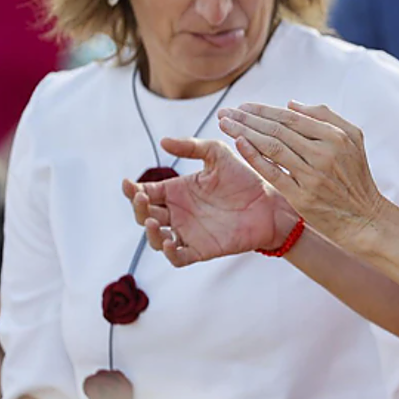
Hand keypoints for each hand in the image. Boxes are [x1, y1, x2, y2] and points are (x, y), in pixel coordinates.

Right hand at [122, 137, 299, 266]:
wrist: (270, 202)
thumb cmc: (244, 177)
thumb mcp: (217, 154)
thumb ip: (192, 147)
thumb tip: (163, 141)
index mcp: (177, 191)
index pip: (146, 193)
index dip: (133, 191)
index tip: (128, 184)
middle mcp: (178, 213)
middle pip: (145, 215)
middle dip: (138, 208)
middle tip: (141, 198)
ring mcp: (188, 232)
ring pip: (156, 239)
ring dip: (149, 232)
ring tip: (153, 220)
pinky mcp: (202, 249)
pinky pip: (178, 257)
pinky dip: (170, 253)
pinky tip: (169, 242)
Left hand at [216, 102, 387, 248]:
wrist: (364, 218)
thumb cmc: (356, 176)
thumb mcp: (353, 139)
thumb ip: (325, 116)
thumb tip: (291, 104)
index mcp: (336, 136)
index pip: (291, 117)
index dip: (264, 110)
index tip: (243, 107)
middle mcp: (324, 153)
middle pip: (277, 129)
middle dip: (247, 118)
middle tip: (225, 112)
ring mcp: (313, 175)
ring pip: (271, 147)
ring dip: (244, 132)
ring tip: (225, 125)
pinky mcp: (302, 196)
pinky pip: (273, 173)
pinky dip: (254, 157)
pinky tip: (239, 144)